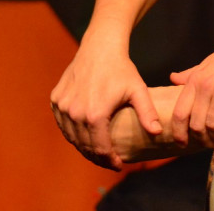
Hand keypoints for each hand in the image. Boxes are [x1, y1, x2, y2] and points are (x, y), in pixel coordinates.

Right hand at [50, 36, 161, 169]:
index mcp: (95, 115)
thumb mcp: (138, 90)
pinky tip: (85, 135)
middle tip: (109, 161)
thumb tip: (157, 132)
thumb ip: (147, 113)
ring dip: (84, 147)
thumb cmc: (121, 69)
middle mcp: (74, 113)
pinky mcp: (56, 100)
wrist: (100, 47)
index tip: (119, 165)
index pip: (100, 149)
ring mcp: (62, 106)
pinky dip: (73, 133)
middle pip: (85, 146)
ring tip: (98, 151)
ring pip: (72, 137)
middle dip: (98, 157)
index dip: (109, 160)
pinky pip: (63, 124)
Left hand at [168, 25, 213, 147]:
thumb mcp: (210, 62)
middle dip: (202, 139)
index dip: (179, 132)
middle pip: (196, 124)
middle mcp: (207, 85)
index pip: (180, 112)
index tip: (182, 143)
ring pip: (213, 126)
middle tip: (208, 144)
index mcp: (197, 79)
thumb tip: (172, 78)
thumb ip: (191, 73)